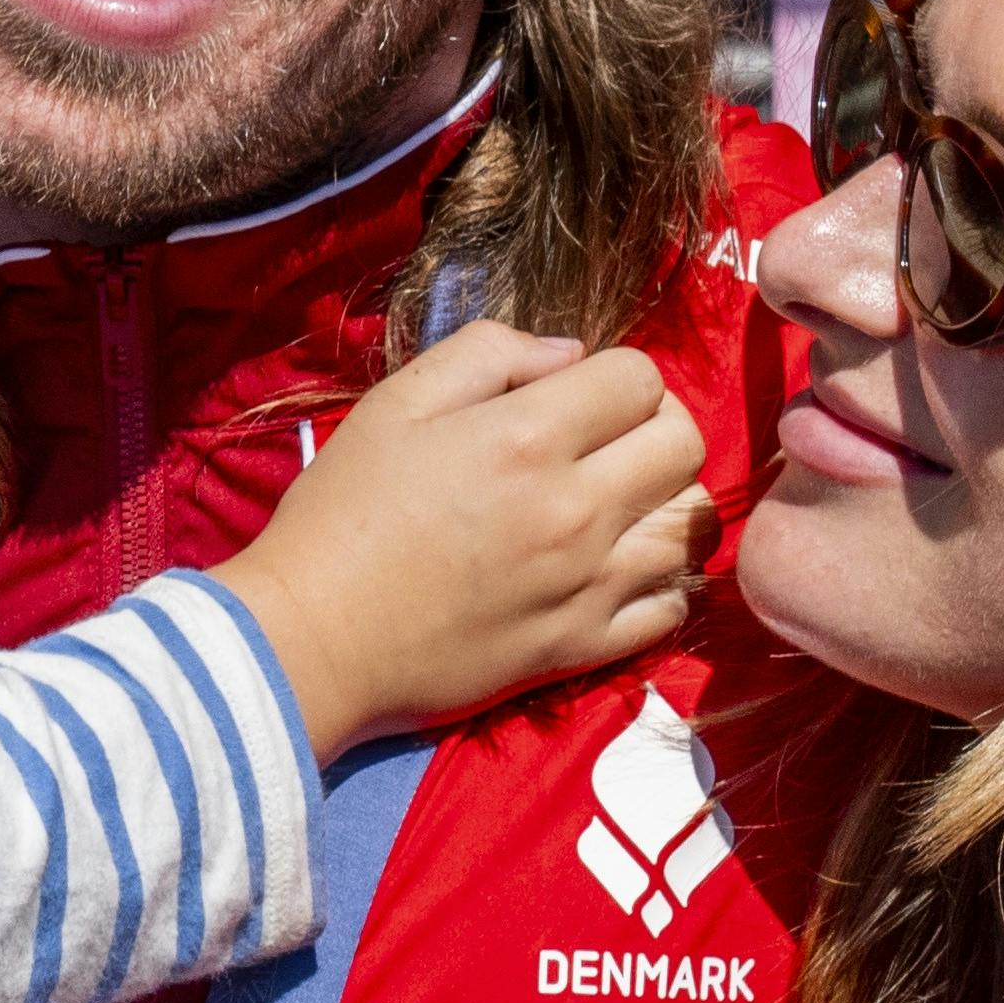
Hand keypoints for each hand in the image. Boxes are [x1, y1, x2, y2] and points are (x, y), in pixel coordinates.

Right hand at [216, 324, 708, 752]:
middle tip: (606, 442)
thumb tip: (567, 354)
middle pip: (685, 444)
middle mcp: (577, 509)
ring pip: (691, 526)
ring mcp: (588, 585)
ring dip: (665, 503)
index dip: (614, 375)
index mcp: (529, 437)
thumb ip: (488, 354)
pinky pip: (671, 608)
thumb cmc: (340, 511)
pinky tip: (616, 571)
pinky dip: (659, 584)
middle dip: (655, 426)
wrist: (312, 637)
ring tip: (619, 506)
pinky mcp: (583, 647)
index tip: (576, 396)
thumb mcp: (396, 402)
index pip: (640, 377)